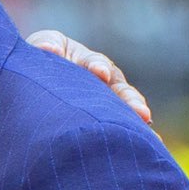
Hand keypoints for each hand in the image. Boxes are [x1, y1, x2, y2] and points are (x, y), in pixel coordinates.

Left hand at [26, 30, 152, 123]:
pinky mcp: (107, 119)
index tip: (100, 73)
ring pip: (126, 110)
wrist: (37, 83)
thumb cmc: (42, 61)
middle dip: (129, 100)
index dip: (98, 67)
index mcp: (88, 62)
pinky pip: (123, 127)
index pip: (96, 64)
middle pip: (120, 90)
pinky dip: (136, 133)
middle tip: (140, 111)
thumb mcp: (44, 47)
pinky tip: (151, 143)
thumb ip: (48, 46)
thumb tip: (48, 49)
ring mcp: (108, 101)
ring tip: (146, 127)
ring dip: (136, 118)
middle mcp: (105, 82)